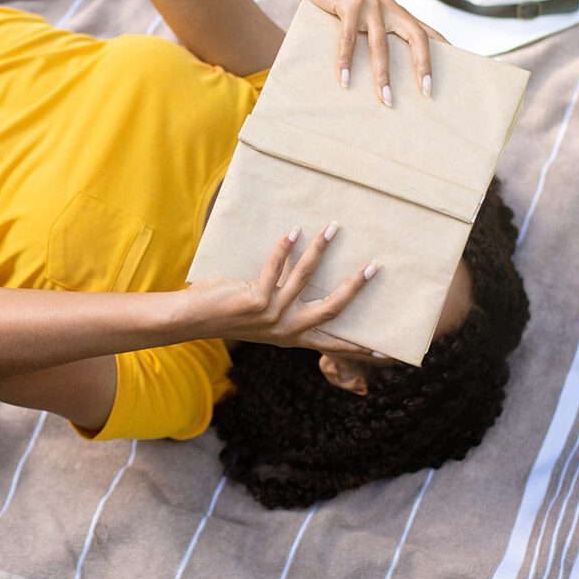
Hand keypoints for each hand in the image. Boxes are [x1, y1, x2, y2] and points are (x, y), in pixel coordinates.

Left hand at [184, 223, 378, 348]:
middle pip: (331, 308)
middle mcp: (286, 329)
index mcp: (292, 337)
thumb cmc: (228, 314)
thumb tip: (306, 275)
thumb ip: (285, 308)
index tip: (384, 351)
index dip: (357, 347)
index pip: (332, 344)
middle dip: (354, 286)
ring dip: (320, 250)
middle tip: (375, 264)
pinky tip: (293, 230)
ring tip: (333, 228)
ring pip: (304, 278)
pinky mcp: (256, 300)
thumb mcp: (264, 319)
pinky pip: (276, 267)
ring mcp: (272, 315)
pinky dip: (285, 246)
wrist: (194, 319)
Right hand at [293, 0, 445, 106]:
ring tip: (385, 99)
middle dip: (422, 66)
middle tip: (425, 92)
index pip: (426, 31)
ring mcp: (371, 4)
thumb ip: (373, 33)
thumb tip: (377, 69)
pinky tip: (344, 80)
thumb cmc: (337, 2)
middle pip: (415, 38)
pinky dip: (345, 61)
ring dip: (383, 75)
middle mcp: (389, 7)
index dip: (442, 49)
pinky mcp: (350, 3)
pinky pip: (349, 39)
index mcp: (396, 12)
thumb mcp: (362, 16)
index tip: (456, 69)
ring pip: (381, 45)